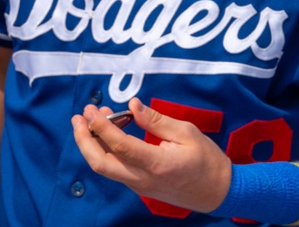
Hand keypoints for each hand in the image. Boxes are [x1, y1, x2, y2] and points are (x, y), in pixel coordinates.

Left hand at [72, 97, 231, 214]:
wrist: (220, 192)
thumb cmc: (206, 160)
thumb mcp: (186, 133)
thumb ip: (155, 120)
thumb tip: (132, 104)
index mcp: (157, 164)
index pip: (120, 146)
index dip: (101, 127)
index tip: (91, 109)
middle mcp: (143, 179)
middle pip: (101, 163)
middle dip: (83, 139)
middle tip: (78, 117)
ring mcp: (139, 185)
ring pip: (104, 167)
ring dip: (92, 143)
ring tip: (93, 118)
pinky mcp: (139, 185)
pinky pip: (114, 168)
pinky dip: (105, 148)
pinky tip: (109, 130)